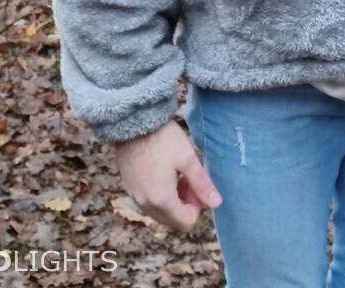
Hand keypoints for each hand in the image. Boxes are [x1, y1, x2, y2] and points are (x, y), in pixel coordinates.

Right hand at [114, 117, 222, 232]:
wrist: (133, 121)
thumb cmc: (162, 138)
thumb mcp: (187, 159)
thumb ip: (202, 184)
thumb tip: (216, 203)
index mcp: (161, 200)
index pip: (186, 223)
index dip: (198, 206)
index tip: (198, 185)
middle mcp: (145, 204)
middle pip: (172, 219)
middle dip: (185, 203)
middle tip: (189, 178)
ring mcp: (134, 195)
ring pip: (159, 211)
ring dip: (172, 198)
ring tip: (177, 173)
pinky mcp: (128, 185)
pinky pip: (147, 200)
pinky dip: (158, 193)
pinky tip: (163, 170)